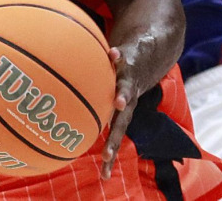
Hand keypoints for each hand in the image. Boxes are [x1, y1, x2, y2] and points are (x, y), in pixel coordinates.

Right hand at [100, 40, 156, 179]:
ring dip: (122, 96)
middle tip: (107, 154)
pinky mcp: (127, 59)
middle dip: (115, 138)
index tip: (104, 171)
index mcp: (124, 110)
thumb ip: (95, 104)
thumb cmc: (124, 74)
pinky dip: (117, 57)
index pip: (116, 135)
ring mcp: (128, 80)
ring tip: (117, 102)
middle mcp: (127, 99)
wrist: (153, 50)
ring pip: (126, 90)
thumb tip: (69, 114)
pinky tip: (112, 54)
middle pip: (121, 122)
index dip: (110, 151)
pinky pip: (122, 58)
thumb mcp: (112, 92)